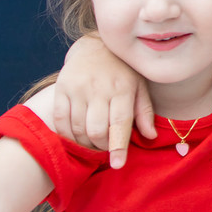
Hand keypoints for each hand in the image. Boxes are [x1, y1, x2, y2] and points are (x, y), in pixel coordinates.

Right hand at [53, 35, 154, 167]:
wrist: (95, 46)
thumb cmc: (123, 72)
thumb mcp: (139, 87)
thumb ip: (144, 112)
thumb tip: (151, 136)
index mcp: (122, 88)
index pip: (120, 123)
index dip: (118, 147)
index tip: (117, 164)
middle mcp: (99, 88)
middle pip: (96, 130)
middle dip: (101, 146)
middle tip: (105, 146)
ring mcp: (78, 88)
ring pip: (78, 128)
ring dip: (85, 143)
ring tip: (92, 142)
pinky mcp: (61, 88)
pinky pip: (60, 120)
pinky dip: (67, 134)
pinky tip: (76, 136)